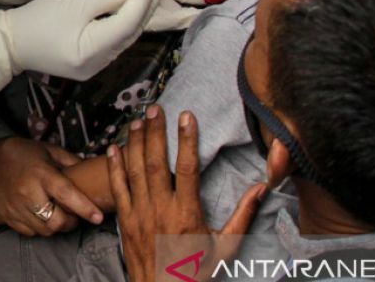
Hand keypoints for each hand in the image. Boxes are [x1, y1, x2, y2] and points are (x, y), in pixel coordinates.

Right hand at [0, 0, 169, 79]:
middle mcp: (100, 64)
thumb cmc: (38, 20)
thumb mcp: (74, 2)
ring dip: (142, 11)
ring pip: (128, 36)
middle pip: (133, 30)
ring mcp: (98, 68)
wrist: (12, 43)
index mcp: (91, 50)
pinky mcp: (94, 64)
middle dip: (150, 2)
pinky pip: (118, 40)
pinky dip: (128, 21)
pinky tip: (136, 3)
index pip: (128, 22)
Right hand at [0, 138, 100, 235]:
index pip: (67, 195)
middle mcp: (28, 192)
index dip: (85, 208)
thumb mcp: (49, 150)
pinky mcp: (7, 216)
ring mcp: (16, 207)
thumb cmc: (22, 152)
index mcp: (42, 174)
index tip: (98, 217)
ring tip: (58, 214)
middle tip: (74, 215)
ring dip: (56, 226)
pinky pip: (29, 232)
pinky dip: (39, 228)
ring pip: (44, 230)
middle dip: (71, 222)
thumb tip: (92, 168)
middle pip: (56, 221)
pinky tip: (41, 216)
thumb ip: (71, 161)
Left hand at [107, 107, 265, 281]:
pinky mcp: (125, 221)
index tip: (187, 117)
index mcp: (186, 214)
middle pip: (156, 163)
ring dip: (136, 143)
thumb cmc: (195, 272)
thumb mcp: (225, 247)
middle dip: (157, 132)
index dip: (187, 140)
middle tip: (157, 108)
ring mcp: (139, 214)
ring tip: (138, 120)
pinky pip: (117, 189)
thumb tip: (260, 189)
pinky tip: (113, 148)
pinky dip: (114, 167)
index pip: (187, 168)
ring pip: (135, 171)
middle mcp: (160, 210)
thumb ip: (242, 215)